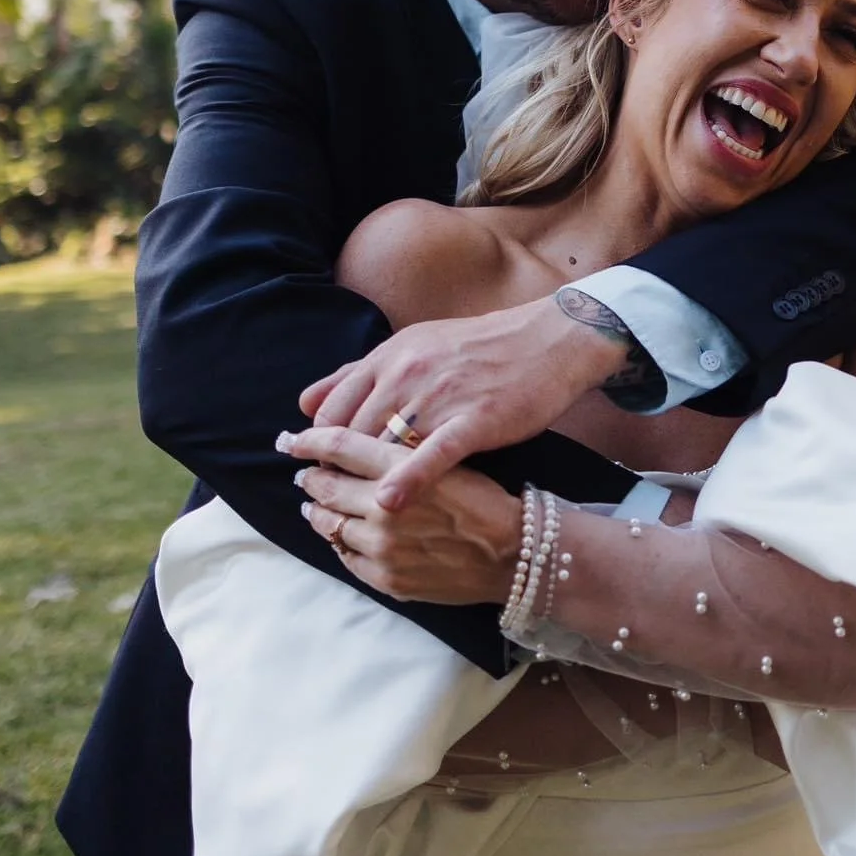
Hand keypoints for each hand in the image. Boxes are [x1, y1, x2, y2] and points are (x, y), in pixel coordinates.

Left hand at [284, 424, 523, 603]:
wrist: (513, 552)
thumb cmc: (483, 498)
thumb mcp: (444, 458)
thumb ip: (396, 453)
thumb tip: (349, 448)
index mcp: (401, 466)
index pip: (339, 446)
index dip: (309, 441)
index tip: (292, 440)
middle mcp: (384, 506)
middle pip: (326, 485)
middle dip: (311, 477)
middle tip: (304, 473)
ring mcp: (382, 546)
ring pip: (329, 524)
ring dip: (318, 511)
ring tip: (317, 505)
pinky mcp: (387, 578)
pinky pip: (346, 558)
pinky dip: (339, 542)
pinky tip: (343, 533)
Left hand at [298, 296, 629, 510]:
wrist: (548, 340)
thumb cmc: (480, 348)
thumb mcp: (413, 346)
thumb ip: (358, 374)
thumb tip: (306, 403)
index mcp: (390, 357)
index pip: (332, 409)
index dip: (320, 446)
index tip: (319, 472)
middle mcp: (408, 373)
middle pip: (352, 433)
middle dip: (338, 472)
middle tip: (334, 504)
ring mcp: (441, 396)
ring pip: (387, 445)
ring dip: (365, 482)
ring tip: (354, 515)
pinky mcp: (476, 419)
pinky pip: (435, 453)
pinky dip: (410, 478)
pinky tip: (391, 504)